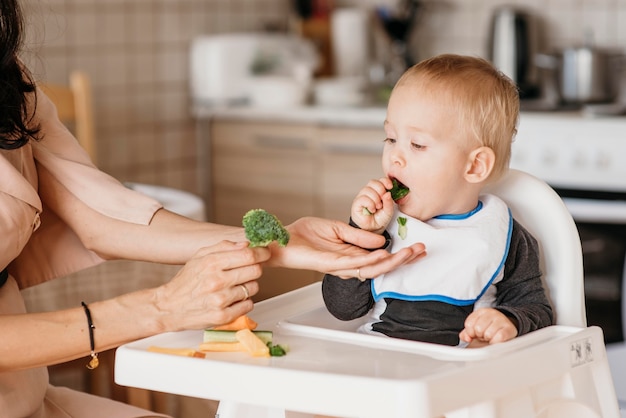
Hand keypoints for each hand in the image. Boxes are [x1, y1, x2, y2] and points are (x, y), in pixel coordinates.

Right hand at [154, 240, 269, 330]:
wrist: (169, 307)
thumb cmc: (186, 282)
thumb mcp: (199, 257)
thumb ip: (223, 247)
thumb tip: (246, 243)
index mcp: (211, 263)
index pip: (248, 255)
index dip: (261, 253)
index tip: (264, 253)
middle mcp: (217, 282)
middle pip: (255, 271)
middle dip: (255, 269)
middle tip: (246, 270)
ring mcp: (220, 300)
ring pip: (253, 288)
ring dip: (248, 286)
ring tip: (233, 286)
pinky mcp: (223, 317)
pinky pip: (248, 305)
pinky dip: (243, 301)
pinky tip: (231, 299)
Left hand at [269, 217, 425, 278]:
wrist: (282, 240)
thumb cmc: (305, 236)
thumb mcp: (336, 229)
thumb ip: (358, 236)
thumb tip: (380, 241)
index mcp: (352, 255)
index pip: (381, 258)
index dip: (400, 255)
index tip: (419, 248)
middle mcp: (349, 264)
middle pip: (382, 266)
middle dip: (403, 260)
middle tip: (422, 251)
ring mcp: (341, 265)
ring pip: (372, 268)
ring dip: (392, 262)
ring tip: (409, 253)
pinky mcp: (330, 263)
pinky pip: (354, 263)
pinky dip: (370, 260)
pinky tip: (384, 255)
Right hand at [351, 178, 394, 232]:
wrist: (372, 229)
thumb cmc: (379, 219)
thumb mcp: (388, 211)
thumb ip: (389, 202)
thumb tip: (387, 193)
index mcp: (378, 191)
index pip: (380, 180)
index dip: (385, 181)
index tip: (390, 187)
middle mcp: (369, 192)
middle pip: (373, 182)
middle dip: (380, 189)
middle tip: (383, 200)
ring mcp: (362, 197)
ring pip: (367, 189)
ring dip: (375, 198)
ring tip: (378, 207)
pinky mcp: (356, 203)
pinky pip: (362, 198)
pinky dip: (370, 204)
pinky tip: (372, 209)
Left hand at [459, 308, 517, 345]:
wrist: (506, 327)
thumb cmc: (489, 329)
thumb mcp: (476, 328)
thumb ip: (466, 333)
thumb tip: (466, 338)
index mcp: (481, 311)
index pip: (469, 324)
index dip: (470, 332)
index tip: (475, 334)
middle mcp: (491, 313)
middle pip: (478, 329)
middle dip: (480, 336)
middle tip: (484, 336)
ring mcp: (501, 320)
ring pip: (488, 334)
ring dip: (488, 339)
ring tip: (491, 337)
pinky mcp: (509, 328)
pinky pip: (499, 338)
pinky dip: (496, 342)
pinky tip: (496, 340)